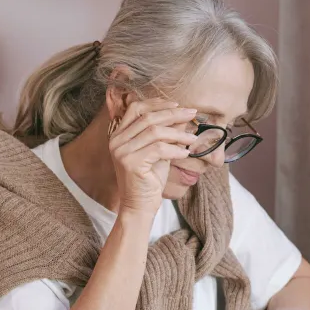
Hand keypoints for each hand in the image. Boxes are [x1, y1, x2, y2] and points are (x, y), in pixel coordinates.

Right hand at [109, 98, 197, 214]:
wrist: (140, 206)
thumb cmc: (149, 179)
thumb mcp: (159, 151)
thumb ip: (166, 133)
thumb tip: (183, 116)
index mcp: (119, 134)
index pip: (136, 108)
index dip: (157, 103)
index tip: (177, 105)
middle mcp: (117, 141)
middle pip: (148, 117)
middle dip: (173, 114)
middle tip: (192, 114)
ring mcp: (122, 152)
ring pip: (154, 132)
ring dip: (178, 133)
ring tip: (193, 139)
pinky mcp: (131, 163)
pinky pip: (158, 149)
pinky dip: (175, 149)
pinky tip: (185, 153)